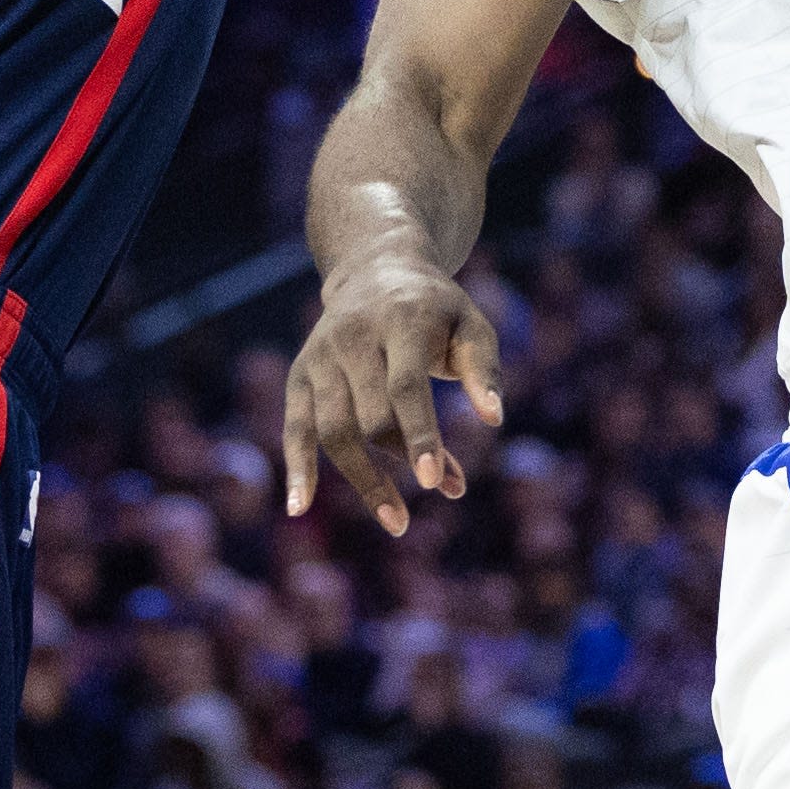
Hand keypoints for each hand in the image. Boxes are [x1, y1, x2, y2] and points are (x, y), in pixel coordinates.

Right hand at [282, 257, 504, 533]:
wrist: (375, 267)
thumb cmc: (436, 309)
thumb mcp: (471, 323)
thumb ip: (484, 369)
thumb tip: (494, 419)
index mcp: (400, 320)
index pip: (405, 385)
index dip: (420, 435)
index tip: (436, 482)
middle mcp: (352, 337)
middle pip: (372, 415)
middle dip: (406, 458)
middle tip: (447, 488)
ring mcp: (321, 356)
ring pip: (333, 430)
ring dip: (363, 480)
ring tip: (397, 521)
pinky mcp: (300, 373)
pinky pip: (295, 428)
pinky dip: (297, 468)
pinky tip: (301, 507)